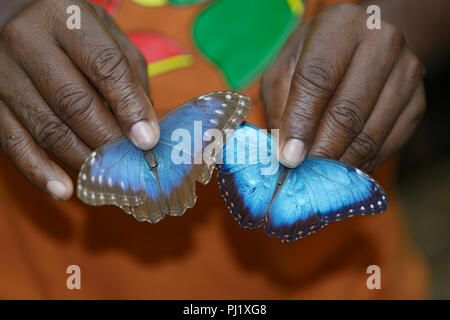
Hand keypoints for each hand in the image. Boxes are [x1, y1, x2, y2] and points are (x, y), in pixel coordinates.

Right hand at [0, 0, 158, 199]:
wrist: (15, 16)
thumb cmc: (74, 32)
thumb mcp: (109, 39)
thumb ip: (130, 80)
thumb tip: (146, 132)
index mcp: (67, 18)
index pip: (105, 67)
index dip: (129, 107)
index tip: (148, 141)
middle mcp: (27, 41)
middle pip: (74, 103)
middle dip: (108, 141)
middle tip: (132, 166)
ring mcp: (2, 72)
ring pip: (46, 128)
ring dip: (82, 161)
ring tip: (108, 181)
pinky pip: (12, 143)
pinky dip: (39, 171)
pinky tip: (64, 190)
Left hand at [261, 3, 425, 171]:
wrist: (365, 45)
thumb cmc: (315, 58)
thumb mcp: (286, 69)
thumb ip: (281, 106)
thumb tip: (283, 152)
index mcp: (341, 26)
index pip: (318, 79)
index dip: (301, 122)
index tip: (288, 156)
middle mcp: (381, 43)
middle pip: (348, 111)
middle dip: (321, 150)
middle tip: (301, 174)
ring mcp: (406, 73)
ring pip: (370, 133)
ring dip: (339, 163)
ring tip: (316, 177)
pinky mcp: (417, 102)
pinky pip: (389, 144)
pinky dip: (361, 164)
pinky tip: (341, 171)